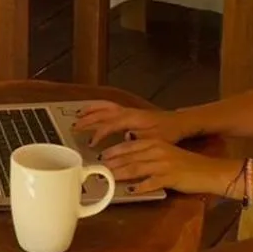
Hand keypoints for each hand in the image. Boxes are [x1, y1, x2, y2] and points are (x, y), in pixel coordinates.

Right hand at [72, 102, 187, 146]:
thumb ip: (138, 140)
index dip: (99, 134)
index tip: (92, 145)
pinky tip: (91, 112)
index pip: (110, 124)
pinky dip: (97, 107)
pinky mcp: (127, 112)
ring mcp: (126, 110)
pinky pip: (108, 106)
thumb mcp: (154, 140)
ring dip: (90, 111)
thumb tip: (123, 141)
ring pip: (104, 107)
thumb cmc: (167, 132)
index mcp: (132, 118)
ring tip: (77, 116)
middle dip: (87, 120)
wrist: (178, 123)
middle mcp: (126, 111)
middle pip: (102, 112)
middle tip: (74, 128)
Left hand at [100, 139, 237, 196]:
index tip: (100, 157)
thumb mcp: (165, 153)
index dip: (113, 151)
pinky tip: (130, 191)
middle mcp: (156, 150)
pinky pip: (151, 183)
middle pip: (129, 157)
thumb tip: (129, 159)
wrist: (207, 170)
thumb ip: (148, 153)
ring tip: (108, 179)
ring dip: (120, 175)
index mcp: (154, 143)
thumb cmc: (185, 163)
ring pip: (136, 169)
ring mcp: (163, 164)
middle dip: (112, 164)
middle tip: (98, 170)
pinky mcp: (169, 177)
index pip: (129, 146)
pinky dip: (140, 187)